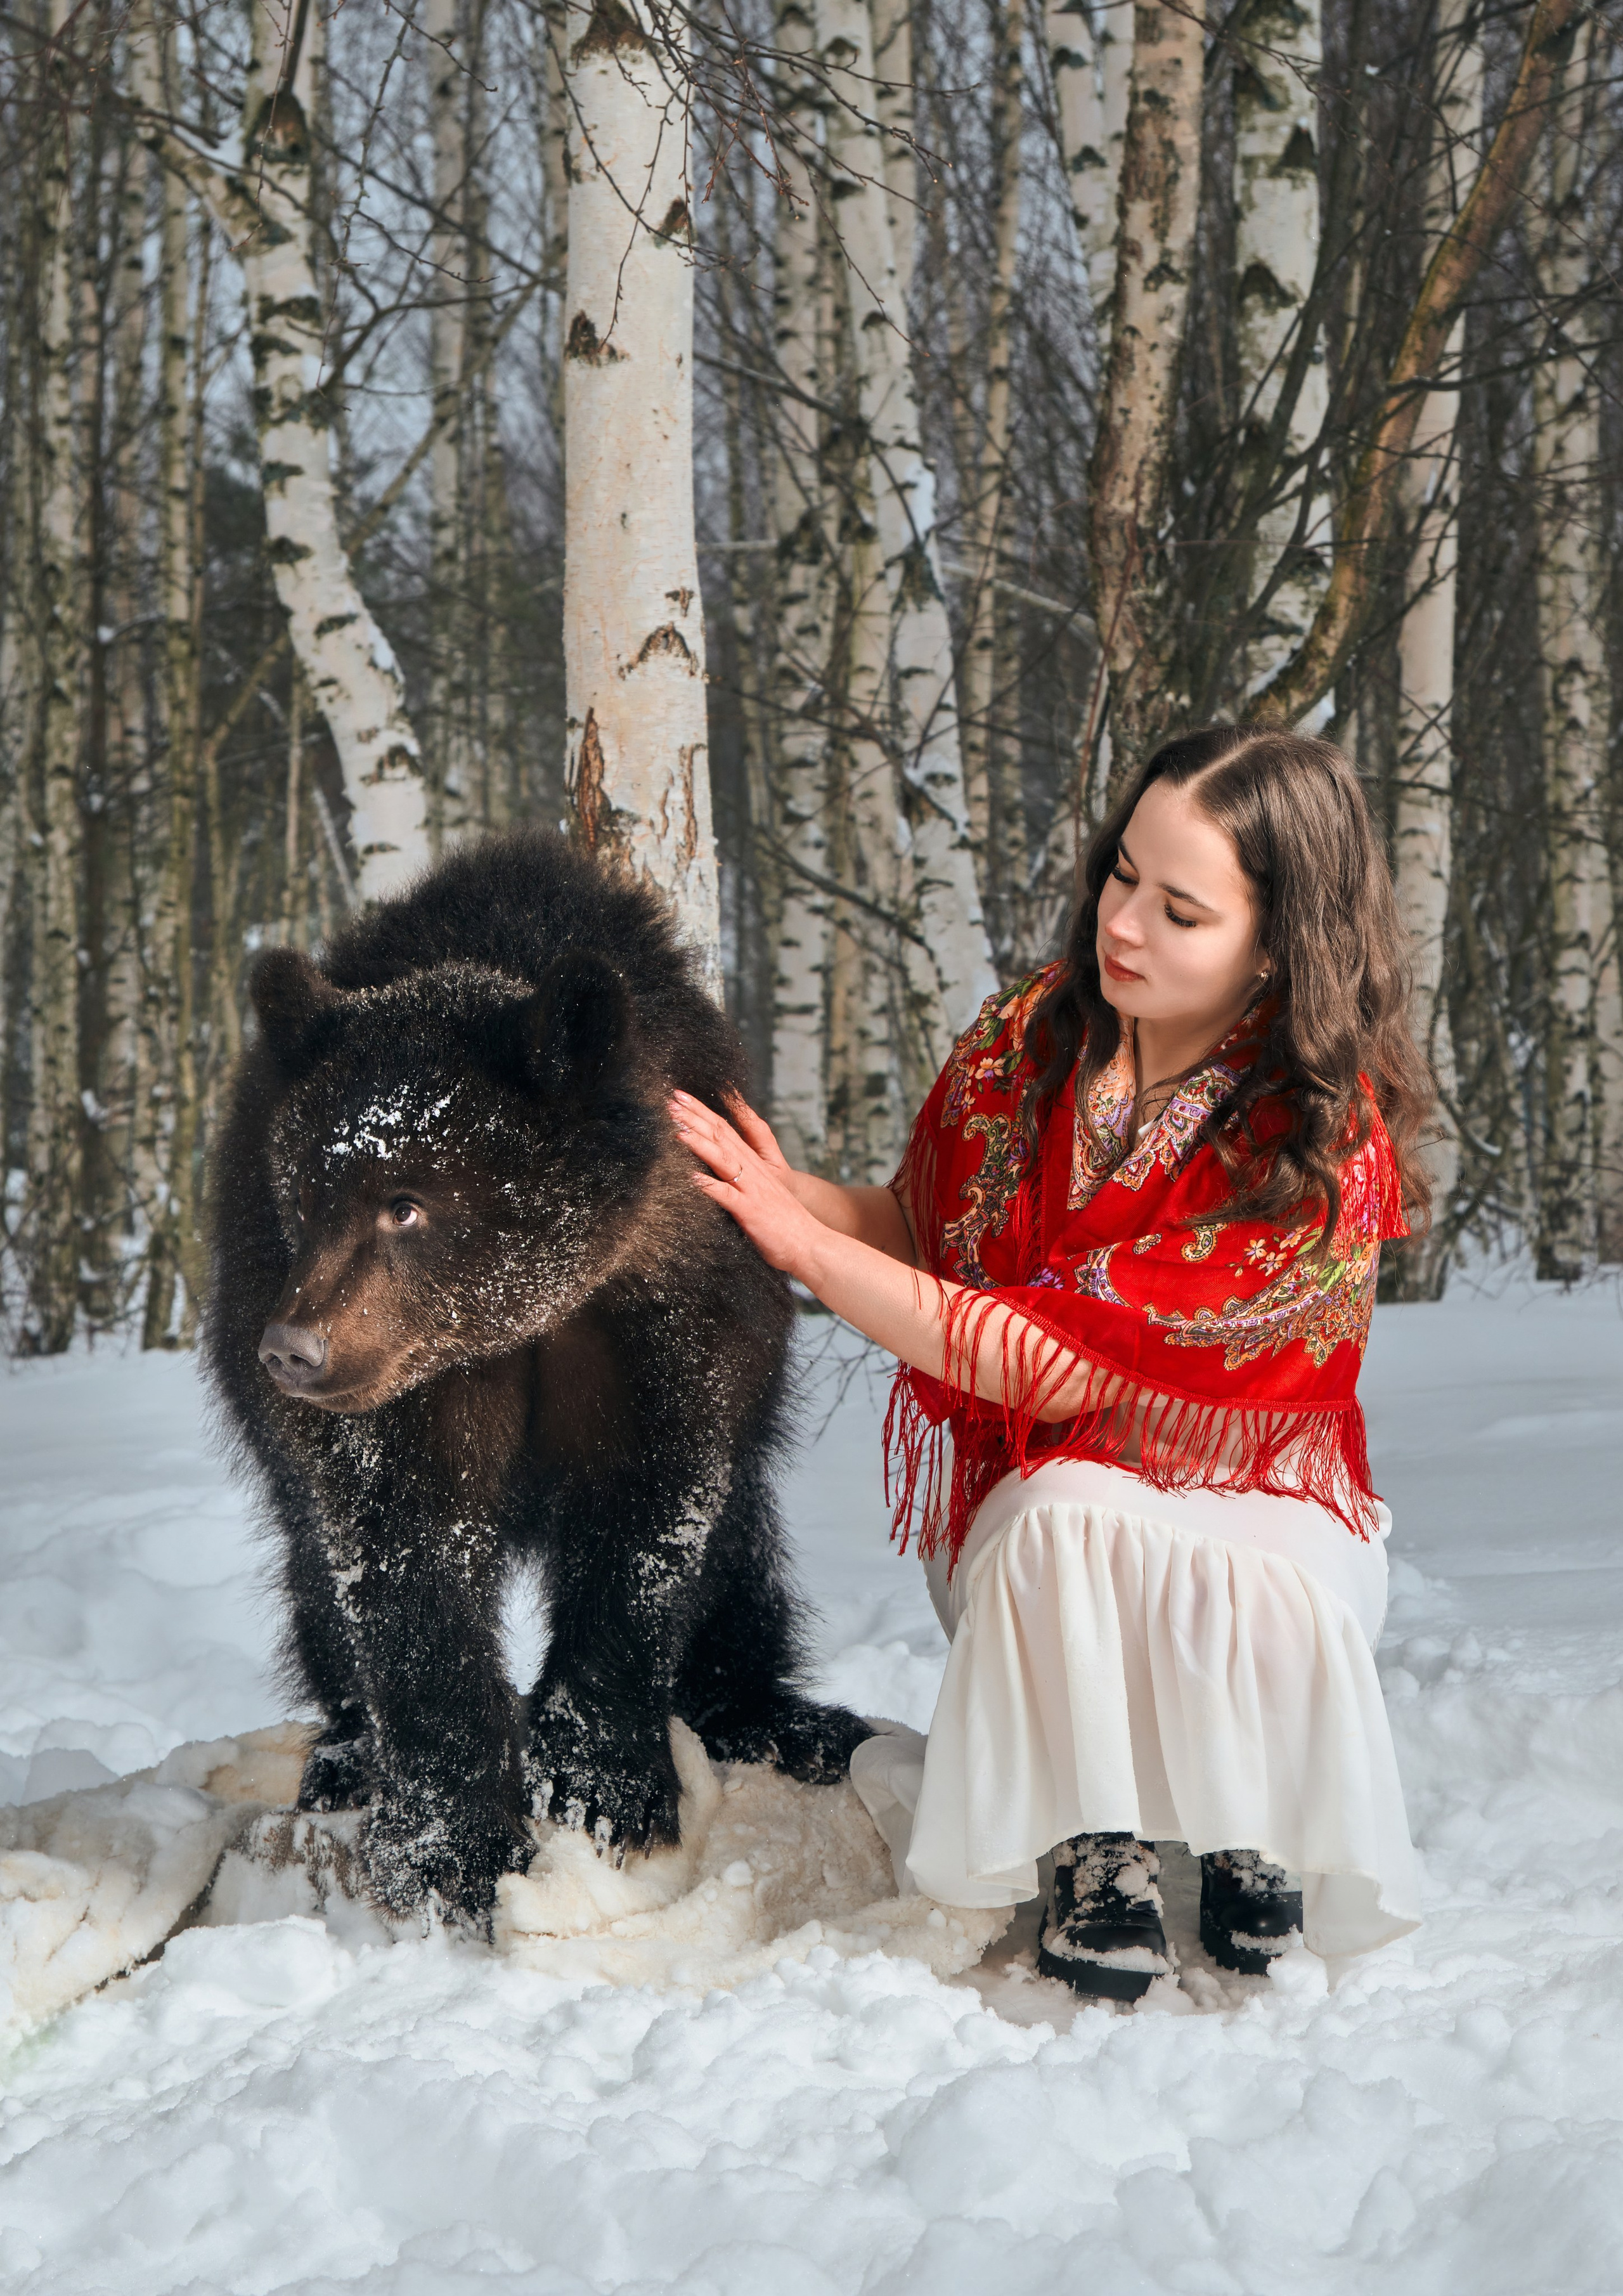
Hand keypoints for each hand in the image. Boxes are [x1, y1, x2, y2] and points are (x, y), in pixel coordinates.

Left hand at [668, 1089, 823, 1278]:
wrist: (809, 1242)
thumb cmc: (782, 1221)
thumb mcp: (761, 1189)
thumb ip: (741, 1173)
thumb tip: (717, 1162)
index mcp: (752, 1164)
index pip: (724, 1129)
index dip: (701, 1112)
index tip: (679, 1097)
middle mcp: (751, 1171)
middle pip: (720, 1137)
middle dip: (695, 1118)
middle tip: (671, 1101)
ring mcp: (751, 1189)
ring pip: (723, 1160)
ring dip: (699, 1144)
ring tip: (677, 1130)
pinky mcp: (750, 1211)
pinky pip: (728, 1196)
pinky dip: (710, 1186)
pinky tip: (691, 1178)